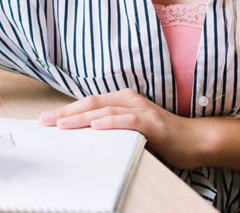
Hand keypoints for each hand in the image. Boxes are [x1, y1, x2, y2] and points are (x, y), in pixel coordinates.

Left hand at [39, 89, 206, 169]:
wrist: (194, 140)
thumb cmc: (161, 136)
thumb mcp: (131, 129)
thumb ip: (111, 127)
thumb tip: (83, 134)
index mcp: (122, 99)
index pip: (88, 103)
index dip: (66, 110)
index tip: (46, 119)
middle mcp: (129, 100)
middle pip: (91, 103)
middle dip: (66, 113)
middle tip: (45, 121)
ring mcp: (141, 109)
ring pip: (104, 110)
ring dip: (81, 118)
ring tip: (61, 124)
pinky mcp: (152, 122)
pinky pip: (127, 121)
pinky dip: (110, 123)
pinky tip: (96, 126)